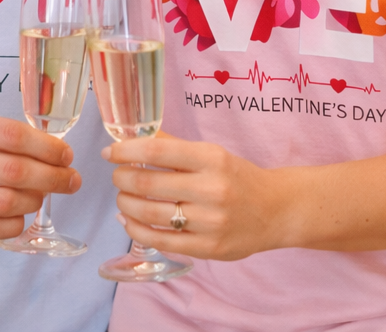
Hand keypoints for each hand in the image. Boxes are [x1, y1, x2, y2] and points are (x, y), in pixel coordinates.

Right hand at [0, 107, 80, 240]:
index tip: (66, 153)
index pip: (12, 136)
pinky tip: (21, 217)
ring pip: (3, 202)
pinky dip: (11, 225)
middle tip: (71, 179)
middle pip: (14, 171)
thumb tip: (42, 147)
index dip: (47, 147)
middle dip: (52, 177)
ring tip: (44, 195)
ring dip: (35, 201)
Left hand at [104, 135, 279, 260]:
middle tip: (116, 175)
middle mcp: (211, 189)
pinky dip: (137, 230)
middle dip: (122, 177)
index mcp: (211, 158)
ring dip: (126, 204)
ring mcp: (209, 222)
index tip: (109, 151)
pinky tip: (129, 221)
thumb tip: (134, 136)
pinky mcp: (208, 248)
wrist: (275, 210)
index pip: (158, 150)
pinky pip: (161, 241)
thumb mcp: (212, 153)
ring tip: (122, 196)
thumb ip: (175, 146)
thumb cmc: (238, 177)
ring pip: (150, 213)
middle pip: (149, 183)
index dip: (127, 150)